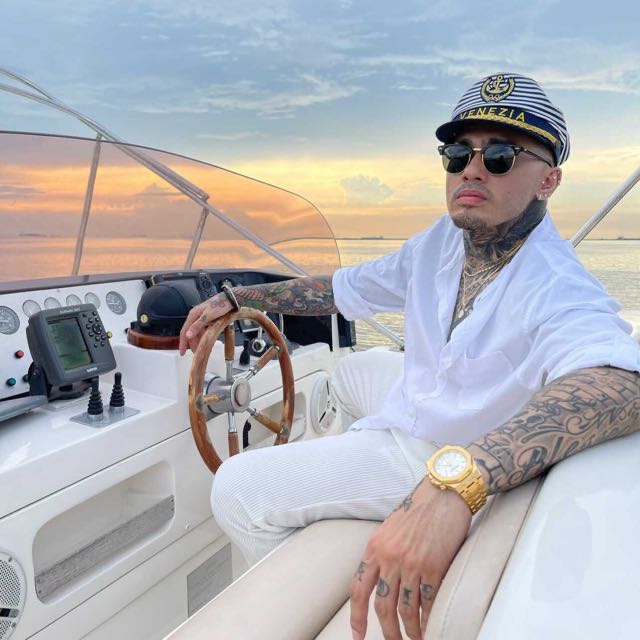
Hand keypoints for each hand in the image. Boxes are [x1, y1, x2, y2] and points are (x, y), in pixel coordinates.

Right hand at [178, 294, 231, 354]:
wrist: (231, 299)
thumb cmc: (221, 304)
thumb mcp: (208, 316)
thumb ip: (197, 325)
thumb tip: (188, 335)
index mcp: (193, 315)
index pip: (184, 331)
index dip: (182, 343)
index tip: (182, 352)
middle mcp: (196, 316)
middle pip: (190, 333)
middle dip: (192, 343)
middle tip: (195, 352)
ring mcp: (202, 318)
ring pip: (197, 332)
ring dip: (198, 340)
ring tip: (201, 348)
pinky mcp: (208, 319)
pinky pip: (203, 330)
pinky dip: (204, 336)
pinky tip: (207, 340)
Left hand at [349, 479, 471, 639]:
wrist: (444, 492)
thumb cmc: (418, 510)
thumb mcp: (390, 530)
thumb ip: (383, 554)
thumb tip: (381, 582)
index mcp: (374, 548)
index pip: (358, 590)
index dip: (356, 617)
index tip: (357, 636)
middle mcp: (389, 557)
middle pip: (382, 607)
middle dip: (387, 632)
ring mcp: (411, 563)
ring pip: (405, 610)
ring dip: (410, 631)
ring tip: (416, 639)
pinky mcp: (434, 566)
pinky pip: (427, 602)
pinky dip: (428, 619)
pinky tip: (429, 626)